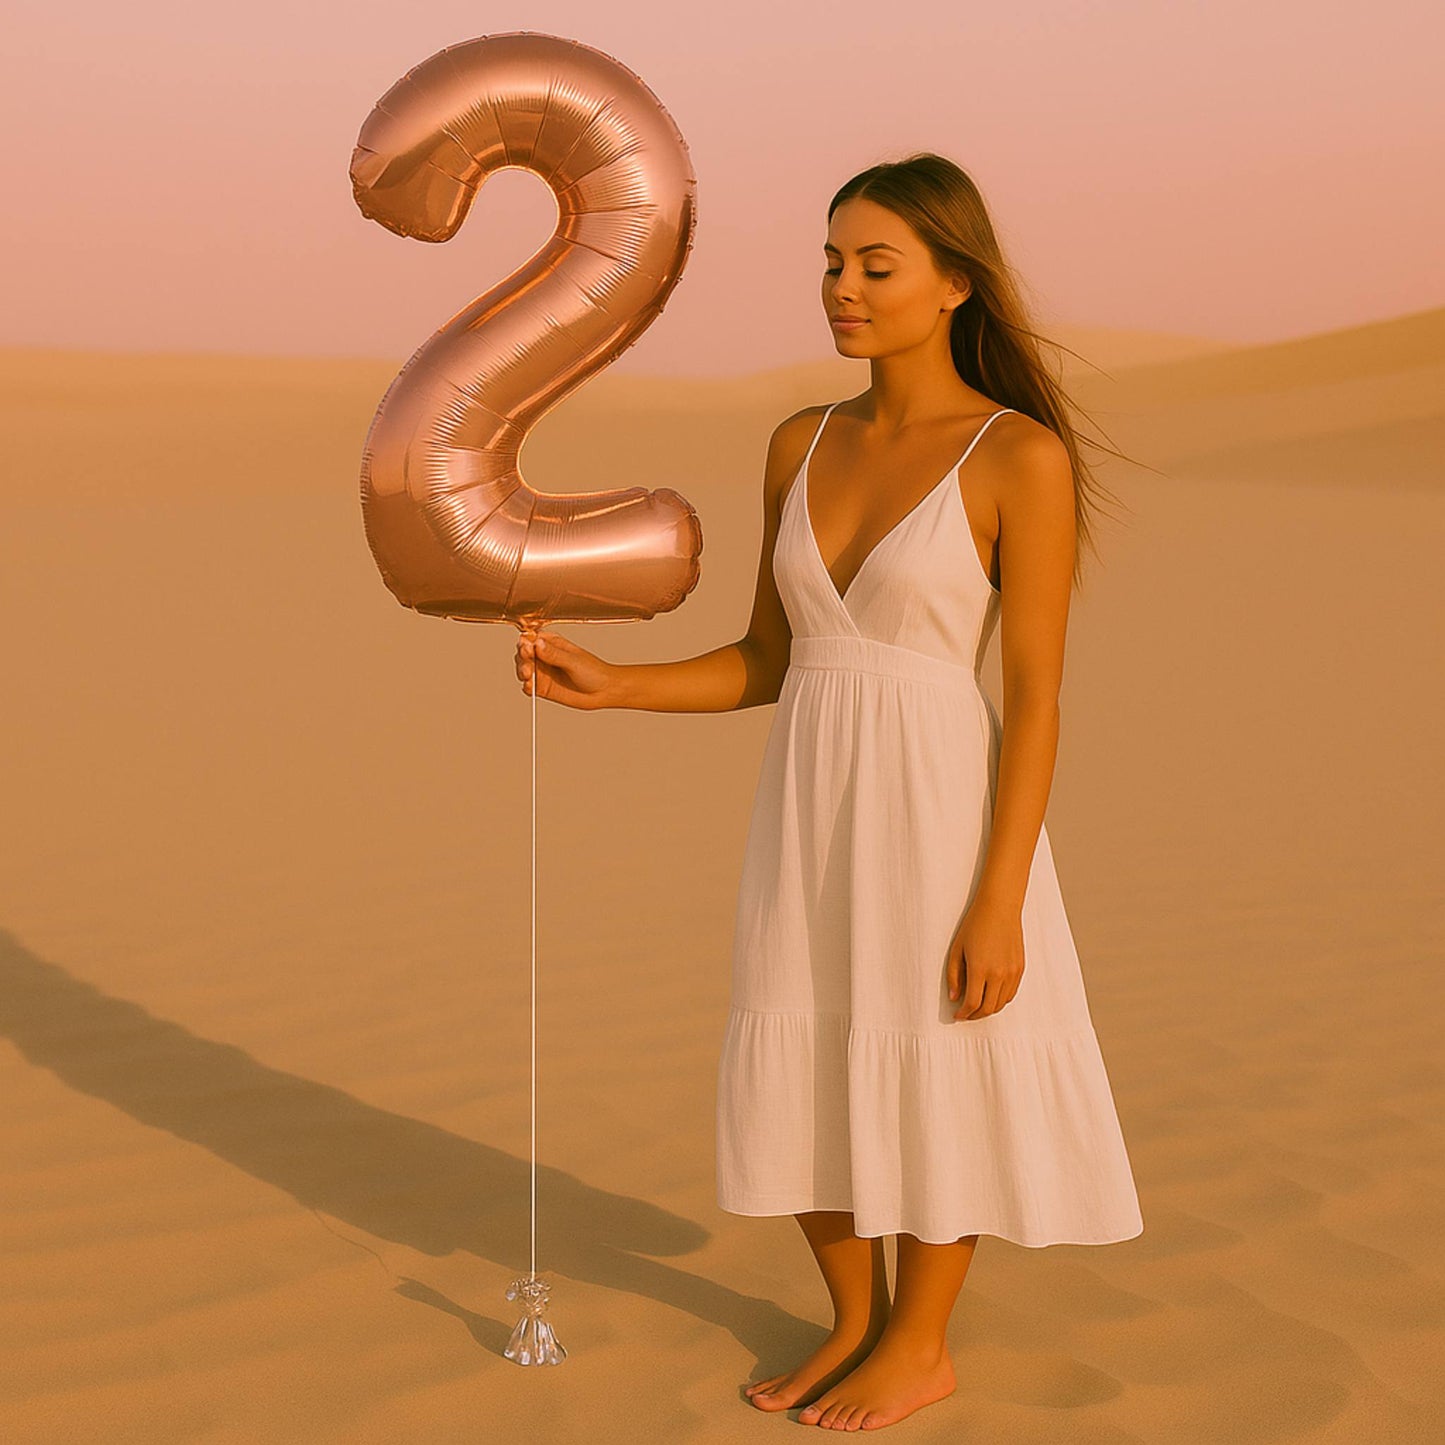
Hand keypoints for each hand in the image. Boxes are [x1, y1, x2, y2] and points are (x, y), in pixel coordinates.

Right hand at [514, 628, 617, 709]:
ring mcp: (543, 672)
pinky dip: (527, 686)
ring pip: (524, 669)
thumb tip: (538, 644)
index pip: (532, 638)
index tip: (526, 646)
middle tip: (528, 663)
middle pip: (524, 654)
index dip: (526, 642)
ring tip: (528, 675)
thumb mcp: (574, 660)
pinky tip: (530, 686)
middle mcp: (545, 656)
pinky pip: (529, 686)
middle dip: (522, 658)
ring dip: (522, 671)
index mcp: (552, 643)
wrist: (604, 691)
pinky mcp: (543, 687)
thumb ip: (554, 654)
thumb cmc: (594, 672)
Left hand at [945, 897, 1023, 1019]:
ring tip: (977, 1007)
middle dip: (975, 1015)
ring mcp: (1012, 972)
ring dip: (988, 1009)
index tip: (957, 1015)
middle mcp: (998, 974)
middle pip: (988, 1008)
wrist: (999, 909)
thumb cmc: (975, 925)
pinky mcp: (1020, 969)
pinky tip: (991, 996)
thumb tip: (954, 997)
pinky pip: (1011, 994)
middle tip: (966, 1014)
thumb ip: (953, 976)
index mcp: (980, 969)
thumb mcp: (956, 949)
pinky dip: (1001, 1000)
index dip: (963, 1014)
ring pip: (1001, 1004)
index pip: (972, 1003)